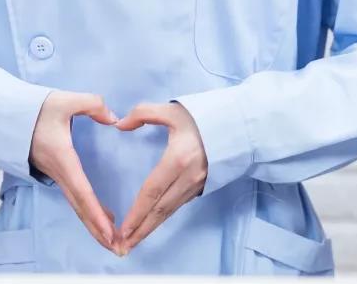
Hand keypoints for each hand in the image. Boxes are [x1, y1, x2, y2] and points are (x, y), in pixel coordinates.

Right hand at [30, 91, 118, 251]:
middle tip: (117, 247)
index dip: (96, 212)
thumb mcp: (64, 100)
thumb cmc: (35, 109)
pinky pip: (75, 198)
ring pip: (77, 206)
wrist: (7, 115)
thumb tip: (113, 118)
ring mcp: (56, 175)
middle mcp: (59, 173)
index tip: (110, 230)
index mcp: (63, 159)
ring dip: (94, 224)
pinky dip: (88, 212)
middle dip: (98, 229)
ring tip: (113, 241)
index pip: (83, 191)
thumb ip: (92, 105)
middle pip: (80, 207)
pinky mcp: (57, 174)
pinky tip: (103, 221)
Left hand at [114, 103, 207, 254]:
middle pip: (160, 209)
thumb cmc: (203, 118)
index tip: (122, 228)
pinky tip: (151, 224)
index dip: (136, 212)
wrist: (237, 126)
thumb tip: (119, 125)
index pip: (152, 191)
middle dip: (140, 230)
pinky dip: (162, 218)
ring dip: (150, 228)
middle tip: (122, 247)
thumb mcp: (172, 110)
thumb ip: (143, 113)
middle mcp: (188, 177)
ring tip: (132, 242)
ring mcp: (197, 185)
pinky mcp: (202, 187)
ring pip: (169, 211)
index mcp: (178, 159)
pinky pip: (177, 205)